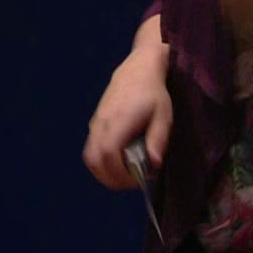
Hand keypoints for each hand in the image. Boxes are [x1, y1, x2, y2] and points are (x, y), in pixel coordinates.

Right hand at [83, 41, 172, 190]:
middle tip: (133, 181)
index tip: (138, 180)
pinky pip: (91, 150)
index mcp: (119, 121)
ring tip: (126, 174)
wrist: (138, 70)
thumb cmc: (153, 93)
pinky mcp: (94, 124)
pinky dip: (101, 162)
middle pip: (94, 161)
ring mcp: (95, 123)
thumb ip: (157, 141)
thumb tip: (153, 165)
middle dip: (112, 179)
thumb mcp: (163, 116)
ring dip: (104, 172)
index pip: (108, 155)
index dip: (120, 174)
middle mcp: (102, 124)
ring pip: (89, 157)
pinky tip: (119, 162)